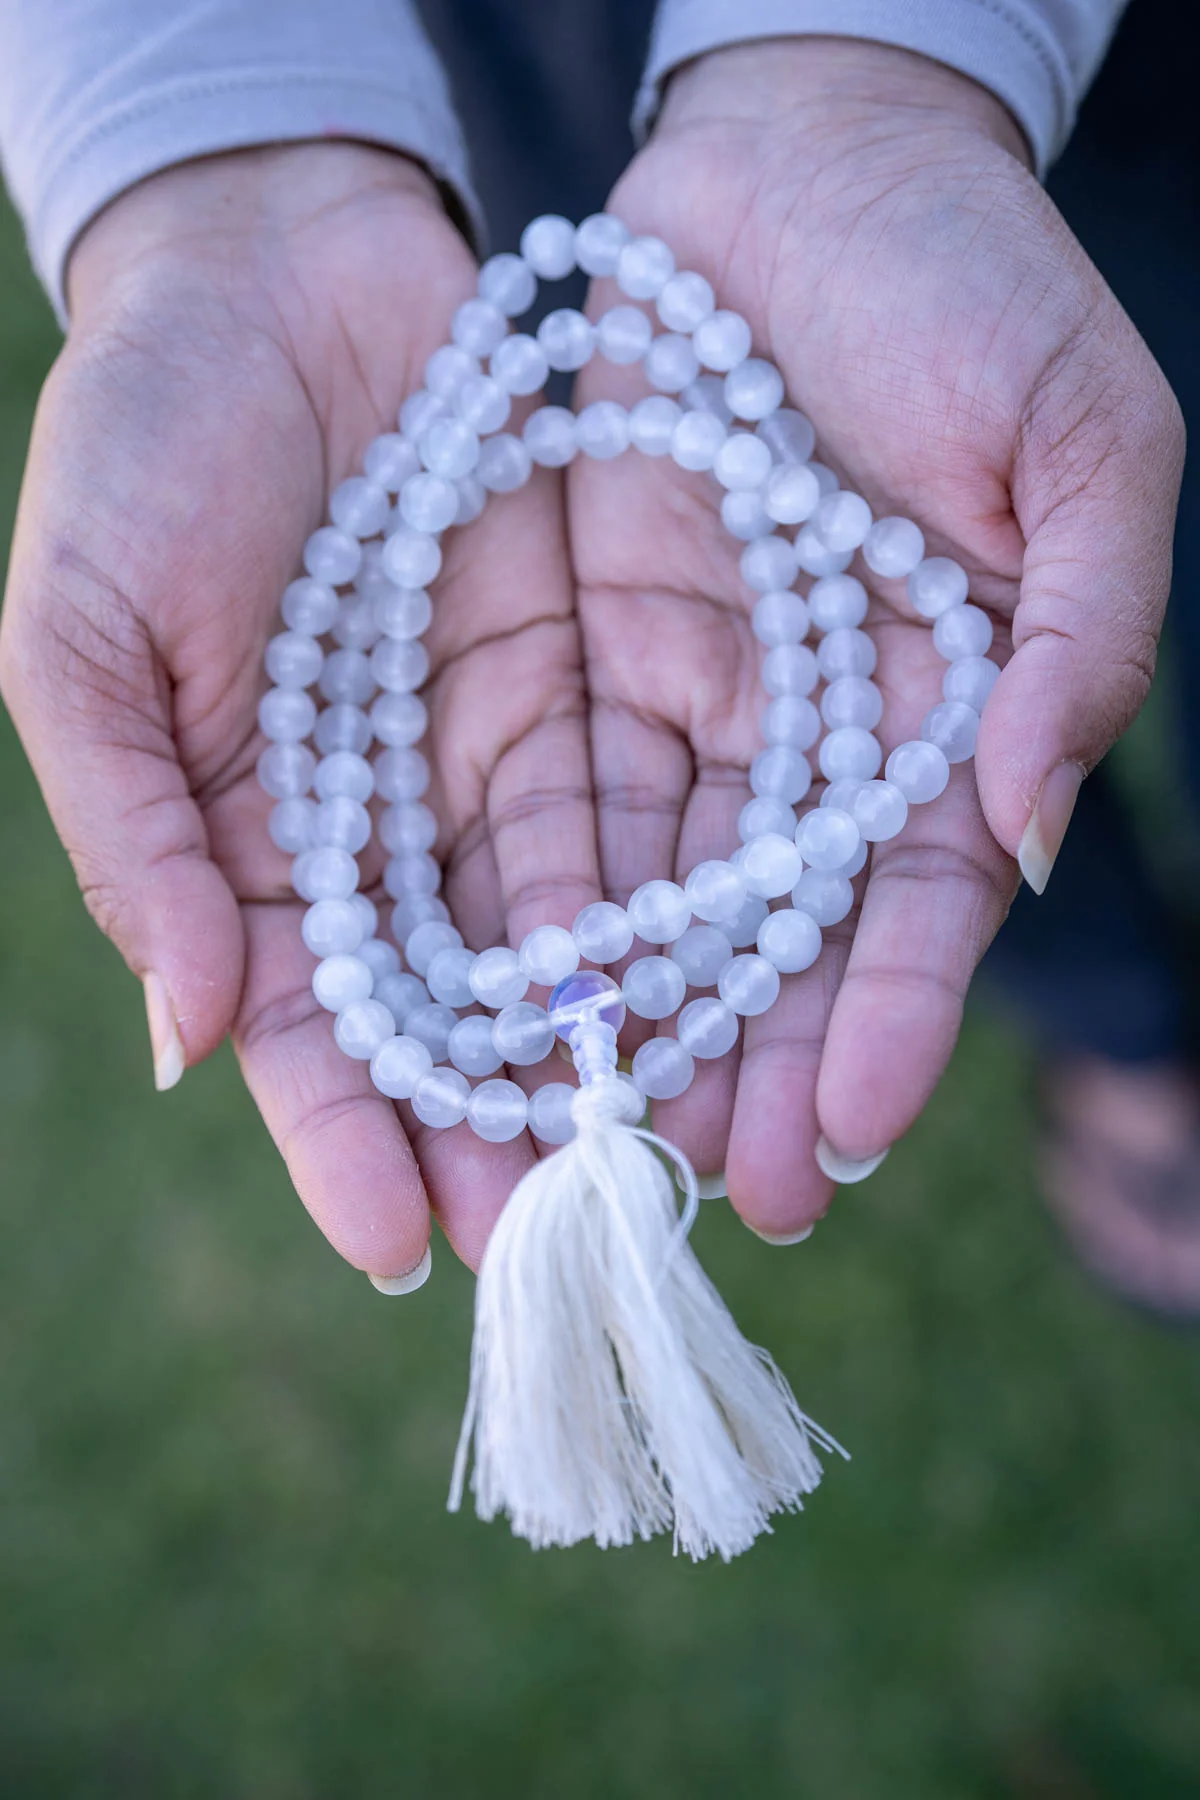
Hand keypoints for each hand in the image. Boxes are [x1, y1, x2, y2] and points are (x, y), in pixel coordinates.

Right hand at [0, 144, 593, 1277]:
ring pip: (551, 938)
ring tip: (661, 1156)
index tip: (400, 1245)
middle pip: (442, 1012)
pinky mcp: (581, 670)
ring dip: (601, 1049)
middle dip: (492, 1128)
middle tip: (558, 1239)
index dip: (342, 1136)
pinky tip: (713, 993)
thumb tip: (192, 1040)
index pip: (298, 1023)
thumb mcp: (86, 631)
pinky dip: (665, 902)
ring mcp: (480, 755)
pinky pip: (631, 808)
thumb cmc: (145, 438)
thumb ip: (138, 833)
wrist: (280, 253)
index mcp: (242, 834)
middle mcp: (373, 824)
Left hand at [572, 39, 1183, 1235]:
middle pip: (784, 932)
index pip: (922, 896)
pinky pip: (563, 794)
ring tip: (585, 1150)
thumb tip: (1026, 831)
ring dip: (632, 1023)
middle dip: (750, 1066)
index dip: (891, 1015)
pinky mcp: (594, 648)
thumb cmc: (970, 276)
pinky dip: (541, 903)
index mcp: (959, 705)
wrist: (803, 155)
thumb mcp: (1085, 436)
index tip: (845, 1135)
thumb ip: (1083, 632)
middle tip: (700, 1198)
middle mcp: (827, 736)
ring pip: (665, 894)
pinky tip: (506, 1008)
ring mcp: (708, 699)